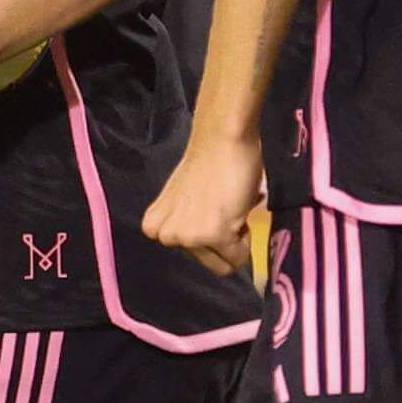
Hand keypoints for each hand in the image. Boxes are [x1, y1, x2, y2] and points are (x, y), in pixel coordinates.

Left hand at [143, 126, 265, 275]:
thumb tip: (209, 244)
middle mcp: (165, 236)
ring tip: (230, 205)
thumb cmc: (208, 164)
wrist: (222, 138)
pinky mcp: (212, 234)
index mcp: (155, 228)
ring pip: (224, 263)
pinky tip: (238, 208)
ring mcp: (187, 237)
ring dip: (235, 236)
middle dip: (224, 239)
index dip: (209, 235)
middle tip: (225, 207)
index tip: (212, 208)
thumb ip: (187, 225)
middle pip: (208, 263)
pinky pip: (238, 256)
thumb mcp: (184, 202)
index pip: (191, 255)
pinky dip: (246, 238)